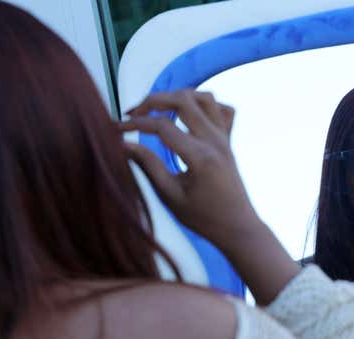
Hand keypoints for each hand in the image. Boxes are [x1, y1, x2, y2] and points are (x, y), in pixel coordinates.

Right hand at [120, 90, 260, 249]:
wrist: (237, 227)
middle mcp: (215, 141)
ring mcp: (225, 138)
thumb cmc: (203, 218)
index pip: (162, 126)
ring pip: (203, 97)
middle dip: (153, 100)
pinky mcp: (229, 140)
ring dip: (177, 96)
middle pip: (183, 100)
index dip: (136, 123)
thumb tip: (122, 144)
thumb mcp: (170, 196)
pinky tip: (187, 116)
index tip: (115, 129)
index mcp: (200, 157)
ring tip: (157, 110)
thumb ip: (148, 166)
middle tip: (133, 114)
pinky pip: (221, 109)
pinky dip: (203, 104)